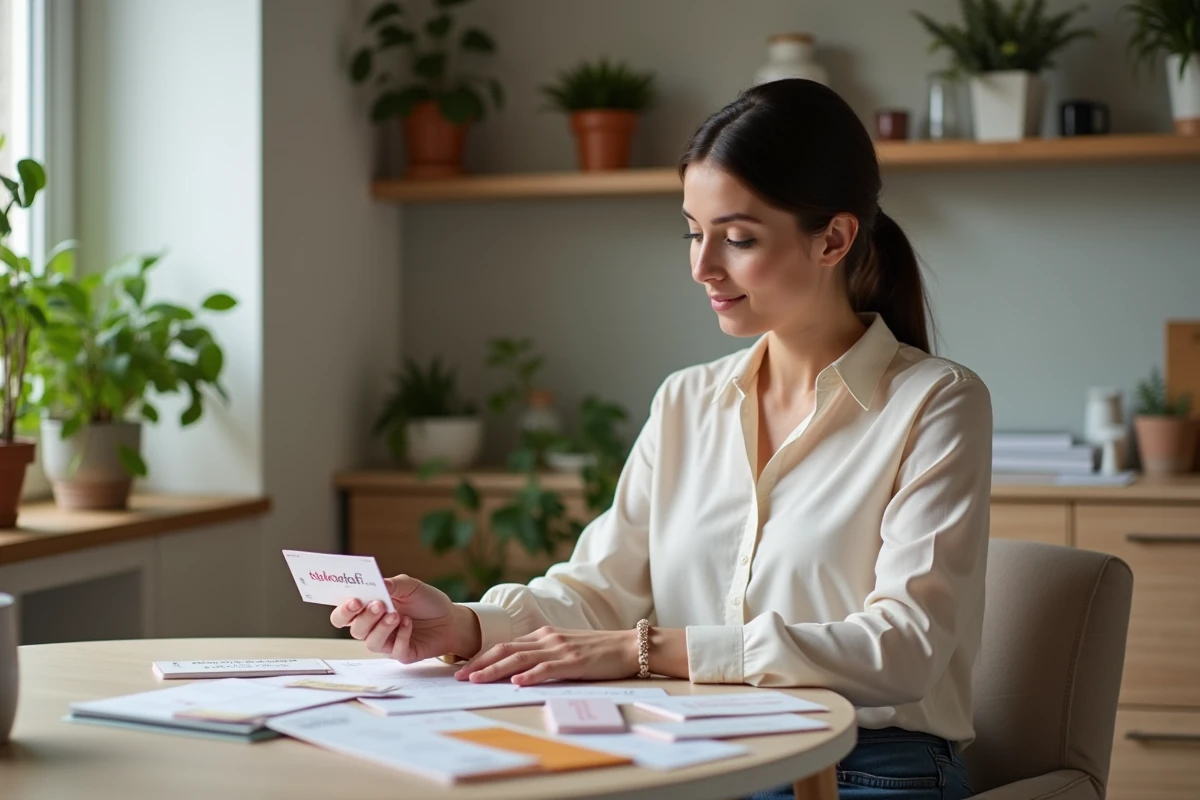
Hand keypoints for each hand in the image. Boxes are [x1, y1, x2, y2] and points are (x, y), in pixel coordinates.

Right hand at [329, 574, 481, 662]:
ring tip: (396, 614)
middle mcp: (373, 628)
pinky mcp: (402, 654)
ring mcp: (387, 643)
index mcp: (368, 609)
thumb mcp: (410, 586)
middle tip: (378, 605)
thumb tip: (377, 583)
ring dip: (381, 627)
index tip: (354, 599)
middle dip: (363, 617)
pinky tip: (409, 623)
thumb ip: (392, 585)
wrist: (451, 618)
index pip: (343, 615)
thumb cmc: (426, 601)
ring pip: (371, 642)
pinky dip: (401, 635)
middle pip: (353, 629)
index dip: (343, 610)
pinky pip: (394, 650)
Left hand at [454, 627, 638, 685]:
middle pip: (505, 650)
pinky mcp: (574, 662)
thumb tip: (518, 670)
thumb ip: (543, 654)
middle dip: (480, 664)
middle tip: (459, 677)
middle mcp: (547, 639)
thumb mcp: (565, 648)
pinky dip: (530, 675)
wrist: (628, 646)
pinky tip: (517, 682)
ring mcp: (560, 649)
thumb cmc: (597, 651)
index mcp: (543, 635)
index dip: (482, 656)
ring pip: (520, 659)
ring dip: (496, 670)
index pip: (505, 645)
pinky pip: (547, 669)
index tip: (463, 669)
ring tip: (477, 680)